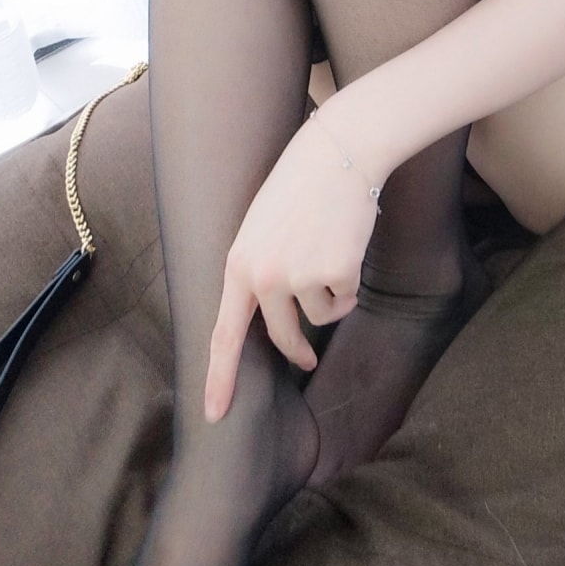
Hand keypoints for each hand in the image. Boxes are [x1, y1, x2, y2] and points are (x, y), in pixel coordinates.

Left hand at [204, 111, 381, 421]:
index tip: (214, 414)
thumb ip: (257, 272)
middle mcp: (265, 276)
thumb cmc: (299, 186)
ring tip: (328, 249)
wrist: (339, 152)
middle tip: (306, 362)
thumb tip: (266, 320)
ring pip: (320, 315)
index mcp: (239, 265)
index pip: (223, 334)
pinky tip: (346, 244)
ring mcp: (301, 276)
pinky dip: (350, 280)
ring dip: (330, 295)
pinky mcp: (337, 272)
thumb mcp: (260, 229)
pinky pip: (346, 297)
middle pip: (281, 336)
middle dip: (297, 352)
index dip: (219, 378)